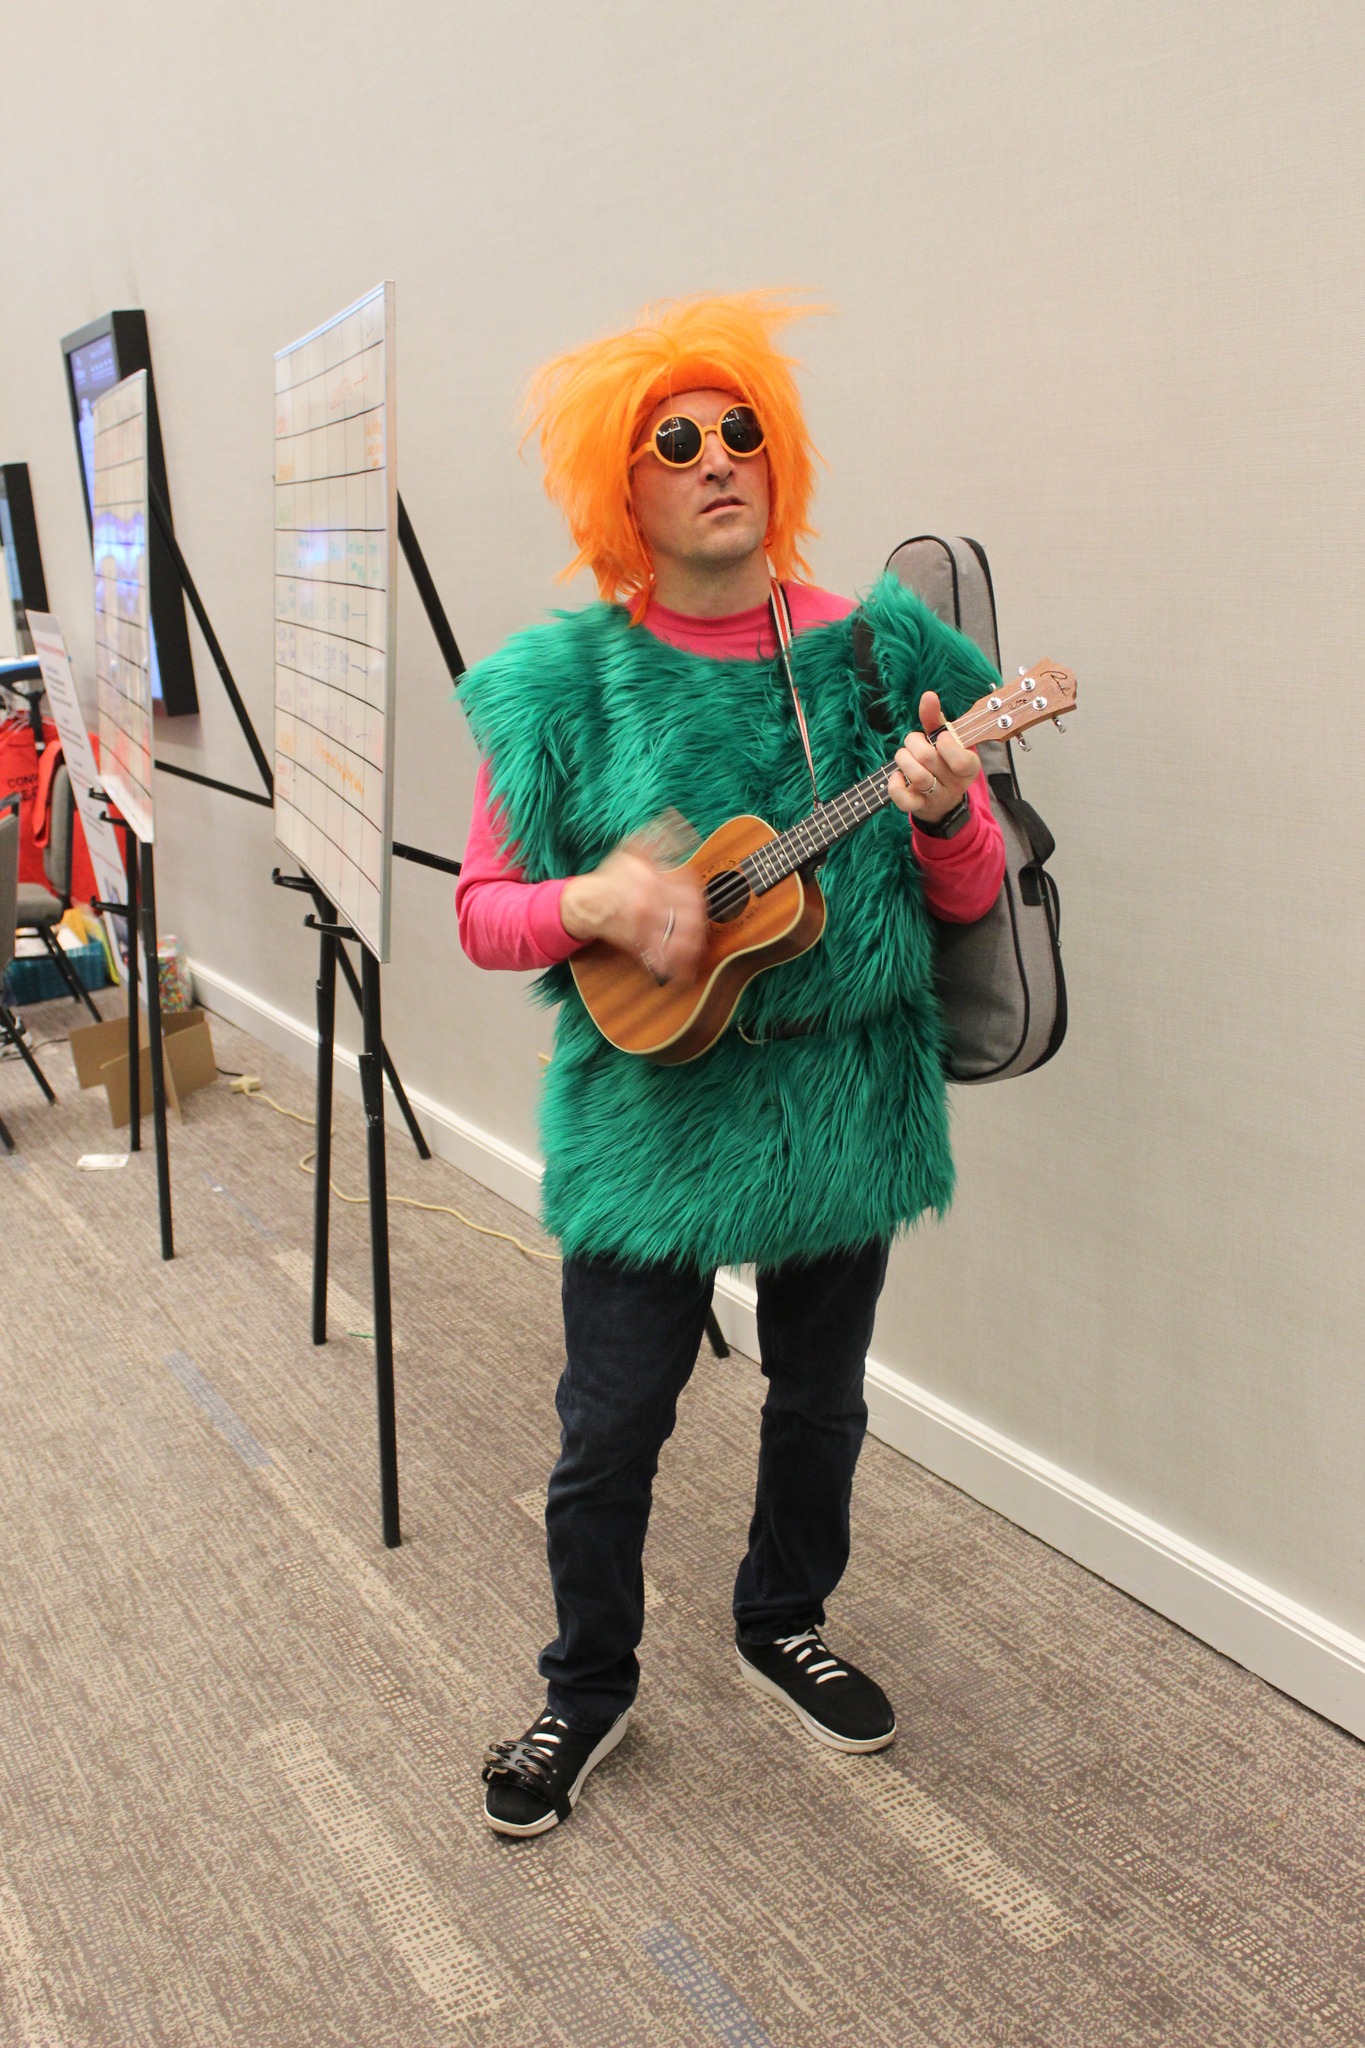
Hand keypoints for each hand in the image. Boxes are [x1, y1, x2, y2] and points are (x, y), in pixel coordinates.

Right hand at [561, 835, 705, 983]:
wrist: (587, 904)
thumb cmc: (611, 878)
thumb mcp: (632, 851)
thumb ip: (656, 839)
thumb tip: (675, 821)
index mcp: (653, 876)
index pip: (689, 886)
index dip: (699, 895)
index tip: (701, 902)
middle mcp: (651, 899)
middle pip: (691, 913)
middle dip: (701, 923)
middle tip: (703, 928)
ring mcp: (645, 923)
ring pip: (680, 936)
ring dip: (694, 946)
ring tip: (698, 950)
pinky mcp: (638, 943)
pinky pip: (662, 956)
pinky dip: (675, 966)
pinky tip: (684, 971)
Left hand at [888, 690, 980, 824]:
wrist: (943, 798)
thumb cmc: (944, 760)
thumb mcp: (945, 739)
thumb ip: (935, 718)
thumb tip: (928, 695)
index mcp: (969, 766)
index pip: (962, 760)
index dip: (946, 745)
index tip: (940, 737)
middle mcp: (955, 783)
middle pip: (929, 759)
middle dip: (914, 744)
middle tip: (915, 743)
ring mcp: (937, 797)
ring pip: (917, 777)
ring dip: (903, 759)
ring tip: (904, 756)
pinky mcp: (919, 807)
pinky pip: (905, 801)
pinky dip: (895, 786)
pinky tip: (897, 775)